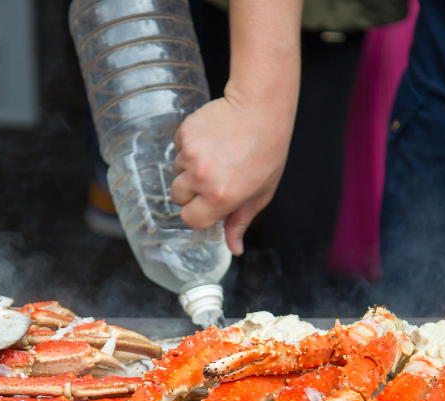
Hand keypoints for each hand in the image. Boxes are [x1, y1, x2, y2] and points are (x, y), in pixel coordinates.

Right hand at [170, 87, 294, 255]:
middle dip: (191, 192)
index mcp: (221, 197)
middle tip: (214, 177)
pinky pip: (177, 150)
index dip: (199, 213)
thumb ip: (241, 221)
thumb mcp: (261, 192)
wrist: (260, 108)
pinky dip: (189, 148)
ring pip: (176, 172)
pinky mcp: (184, 134)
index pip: (190, 219)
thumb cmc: (267, 151)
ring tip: (216, 155)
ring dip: (190, 168)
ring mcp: (190, 155)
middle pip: (178, 197)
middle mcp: (201, 178)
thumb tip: (233, 249)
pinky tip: (210, 141)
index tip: (209, 205)